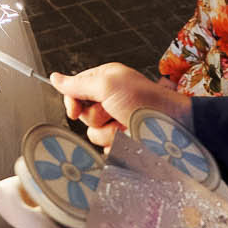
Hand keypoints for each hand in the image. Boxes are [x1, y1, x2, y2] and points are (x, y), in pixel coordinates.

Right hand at [49, 63, 189, 148]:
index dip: (73, 100)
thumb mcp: (108, 85)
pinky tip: (132, 139)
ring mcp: (116, 122)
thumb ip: (79, 83)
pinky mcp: (123, 143)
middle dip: (96, 116)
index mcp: (106, 81)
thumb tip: (55, 77)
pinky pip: (105, 149)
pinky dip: (118, 146)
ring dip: (109, 132)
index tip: (75, 108)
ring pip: (93, 134)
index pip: (75, 89)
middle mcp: (110, 100)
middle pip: (82, 114)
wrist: (171, 131)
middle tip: (114, 111)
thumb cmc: (146, 102)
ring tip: (127, 125)